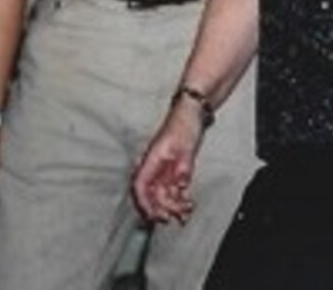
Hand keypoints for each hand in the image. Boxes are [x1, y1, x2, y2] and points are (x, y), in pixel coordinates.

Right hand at [132, 103, 208, 224]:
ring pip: (162, 196)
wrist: (192, 114)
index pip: (140, 186)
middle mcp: (154, 168)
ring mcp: (163, 171)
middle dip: (161, 209)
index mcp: (151, 160)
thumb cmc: (184, 125)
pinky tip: (188, 206)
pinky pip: (172, 192)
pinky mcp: (173, 173)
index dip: (144, 203)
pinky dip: (179, 201)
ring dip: (172, 208)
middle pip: (151, 195)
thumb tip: (181, 184)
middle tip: (173, 217)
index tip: (152, 215)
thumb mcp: (185, 146)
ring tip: (184, 214)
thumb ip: (183, 166)